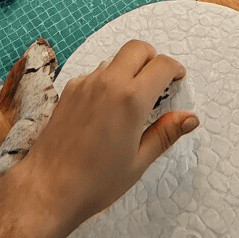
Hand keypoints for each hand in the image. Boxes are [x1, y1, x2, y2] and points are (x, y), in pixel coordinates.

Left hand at [9, 40, 198, 237]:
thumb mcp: (139, 161)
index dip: (175, 69)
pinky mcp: (69, 90)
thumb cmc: (94, 181)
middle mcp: (108, 83)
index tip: (177, 79)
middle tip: (158, 81)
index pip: (162, 65)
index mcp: (131, 99)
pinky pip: (95, 74)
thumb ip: (166, 133)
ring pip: (114, 60)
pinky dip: (107, 81)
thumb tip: (190, 118)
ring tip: (131, 102)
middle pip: (137, 49)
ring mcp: (85, 84)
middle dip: (152, 59)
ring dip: (128, 70)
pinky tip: (106, 110)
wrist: (48, 188)